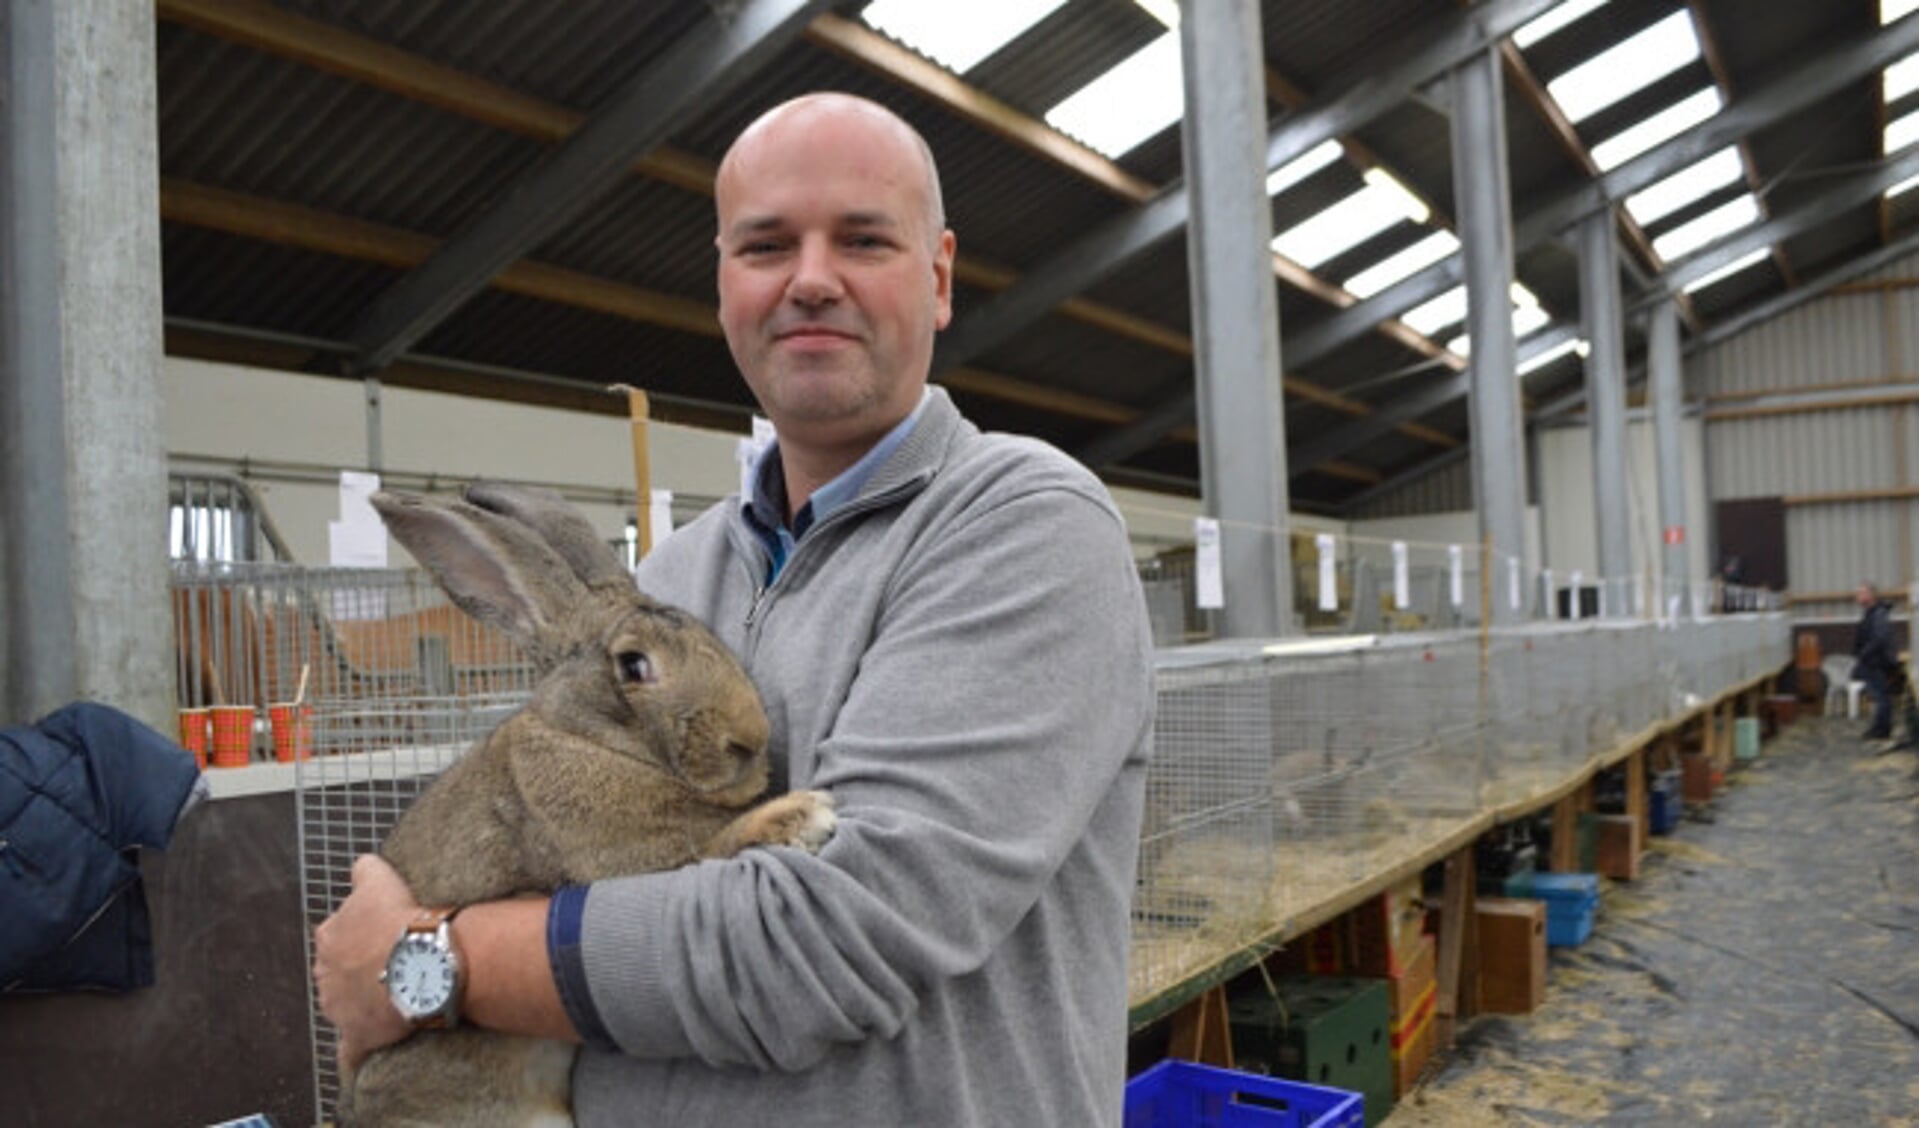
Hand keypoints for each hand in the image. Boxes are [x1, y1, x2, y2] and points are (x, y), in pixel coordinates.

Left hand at [313, 854, 420, 1073]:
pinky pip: (351, 1050)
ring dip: (362, 1002)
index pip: (338, 936)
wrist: (420, 961)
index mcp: (330, 937)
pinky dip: (354, 1053)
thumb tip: (360, 864)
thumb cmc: (400, 920)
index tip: (383, 936)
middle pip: (340, 971)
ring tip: (394, 996)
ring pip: (345, 1005)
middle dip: (359, 970)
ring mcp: (339, 1006)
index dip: (363, 935)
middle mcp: (326, 973)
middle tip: (392, 965)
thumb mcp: (379, 879)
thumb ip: (364, 870)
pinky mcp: (357, 1035)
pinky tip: (360, 1055)